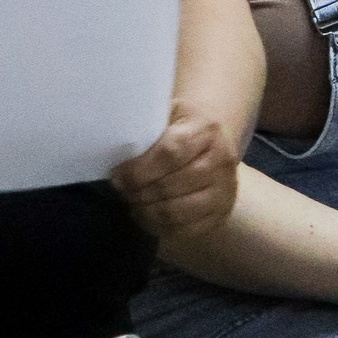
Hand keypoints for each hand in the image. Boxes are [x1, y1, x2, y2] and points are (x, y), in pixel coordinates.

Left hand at [112, 110, 239, 241]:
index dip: (139, 170)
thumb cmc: (186, 118)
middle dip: (138, 192)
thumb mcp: (169, 107)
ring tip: (131, 203)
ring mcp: (225, 191)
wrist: (219, 133)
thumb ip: (147, 123)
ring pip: (178, 212)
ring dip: (147, 212)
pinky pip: (187, 230)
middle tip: (120, 190)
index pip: (170, 154)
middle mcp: (221, 162)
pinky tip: (145, 216)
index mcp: (207, 129)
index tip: (117, 176)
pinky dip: (160, 228)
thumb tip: (112, 141)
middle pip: (171, 186)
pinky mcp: (222, 213)